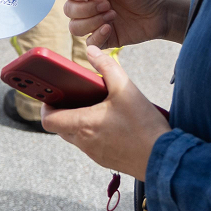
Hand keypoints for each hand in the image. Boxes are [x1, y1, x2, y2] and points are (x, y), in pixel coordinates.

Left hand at [41, 45, 170, 179]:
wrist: (165, 159)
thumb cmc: (144, 126)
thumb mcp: (126, 88)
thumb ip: (106, 66)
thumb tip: (91, 51)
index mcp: (84, 125)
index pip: (48, 119)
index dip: (45, 106)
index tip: (52, 94)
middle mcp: (85, 142)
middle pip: (59, 127)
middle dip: (62, 110)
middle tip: (73, 95)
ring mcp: (94, 153)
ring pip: (74, 136)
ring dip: (77, 121)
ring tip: (93, 105)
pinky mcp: (105, 159)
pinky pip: (89, 144)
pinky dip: (91, 131)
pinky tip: (108, 120)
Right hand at [62, 0, 189, 48]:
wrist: (164, 14)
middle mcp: (90, 4)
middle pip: (68, 10)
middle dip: (85, 9)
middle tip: (107, 5)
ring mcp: (96, 22)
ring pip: (74, 27)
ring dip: (90, 22)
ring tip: (111, 16)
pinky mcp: (106, 38)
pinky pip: (89, 42)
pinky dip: (96, 36)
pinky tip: (110, 28)